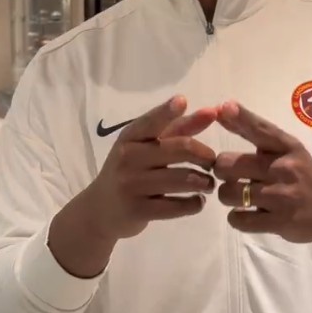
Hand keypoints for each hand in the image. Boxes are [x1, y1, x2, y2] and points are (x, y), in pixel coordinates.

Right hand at [86, 96, 217, 240]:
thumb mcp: (146, 146)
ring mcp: (131, 185)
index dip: (166, 111)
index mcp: (130, 138)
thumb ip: (180, 128)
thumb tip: (212, 112)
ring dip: (205, 182)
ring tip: (208, 184)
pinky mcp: (137, 211)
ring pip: (183, 179)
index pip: (151, 122)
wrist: (99, 211)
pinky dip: (195, 204)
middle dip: (205, 156)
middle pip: (180, 149)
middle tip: (212, 163)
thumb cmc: (130, 171)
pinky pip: (176, 206)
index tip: (183, 101)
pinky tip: (197, 202)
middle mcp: (128, 157)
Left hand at [214, 102, 311, 246]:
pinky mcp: (279, 222)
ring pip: (229, 193)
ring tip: (240, 196)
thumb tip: (221, 109)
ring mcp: (282, 196)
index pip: (261, 130)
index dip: (241, 119)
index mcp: (287, 147)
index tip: (224, 108)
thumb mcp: (287, 150)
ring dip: (227, 195)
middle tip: (232, 176)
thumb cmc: (303, 175)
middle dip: (223, 171)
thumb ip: (255, 133)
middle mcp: (284, 168)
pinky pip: (238, 219)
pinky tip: (246, 213)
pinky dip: (235, 217)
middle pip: (229, 165)